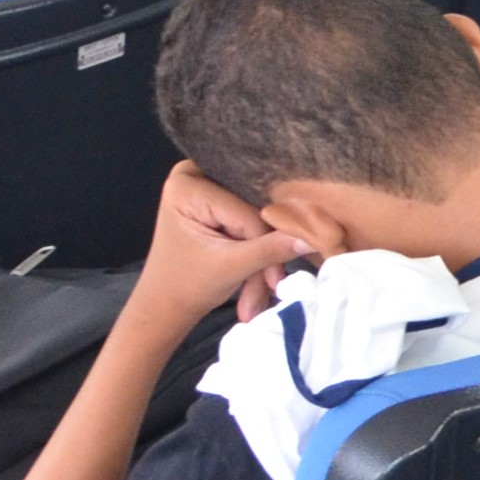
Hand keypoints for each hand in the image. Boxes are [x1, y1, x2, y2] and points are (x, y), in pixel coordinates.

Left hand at [132, 164, 304, 329]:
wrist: (166, 305)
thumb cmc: (186, 286)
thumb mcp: (230, 268)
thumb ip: (270, 250)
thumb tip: (313, 238)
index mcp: (186, 184)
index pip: (245, 209)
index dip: (264, 242)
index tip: (276, 278)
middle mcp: (195, 173)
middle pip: (253, 206)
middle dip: (265, 246)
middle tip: (275, 282)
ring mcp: (207, 184)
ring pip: (257, 214)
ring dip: (264, 252)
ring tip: (267, 286)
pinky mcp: (218, 197)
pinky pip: (252, 216)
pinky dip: (259, 245)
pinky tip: (264, 271)